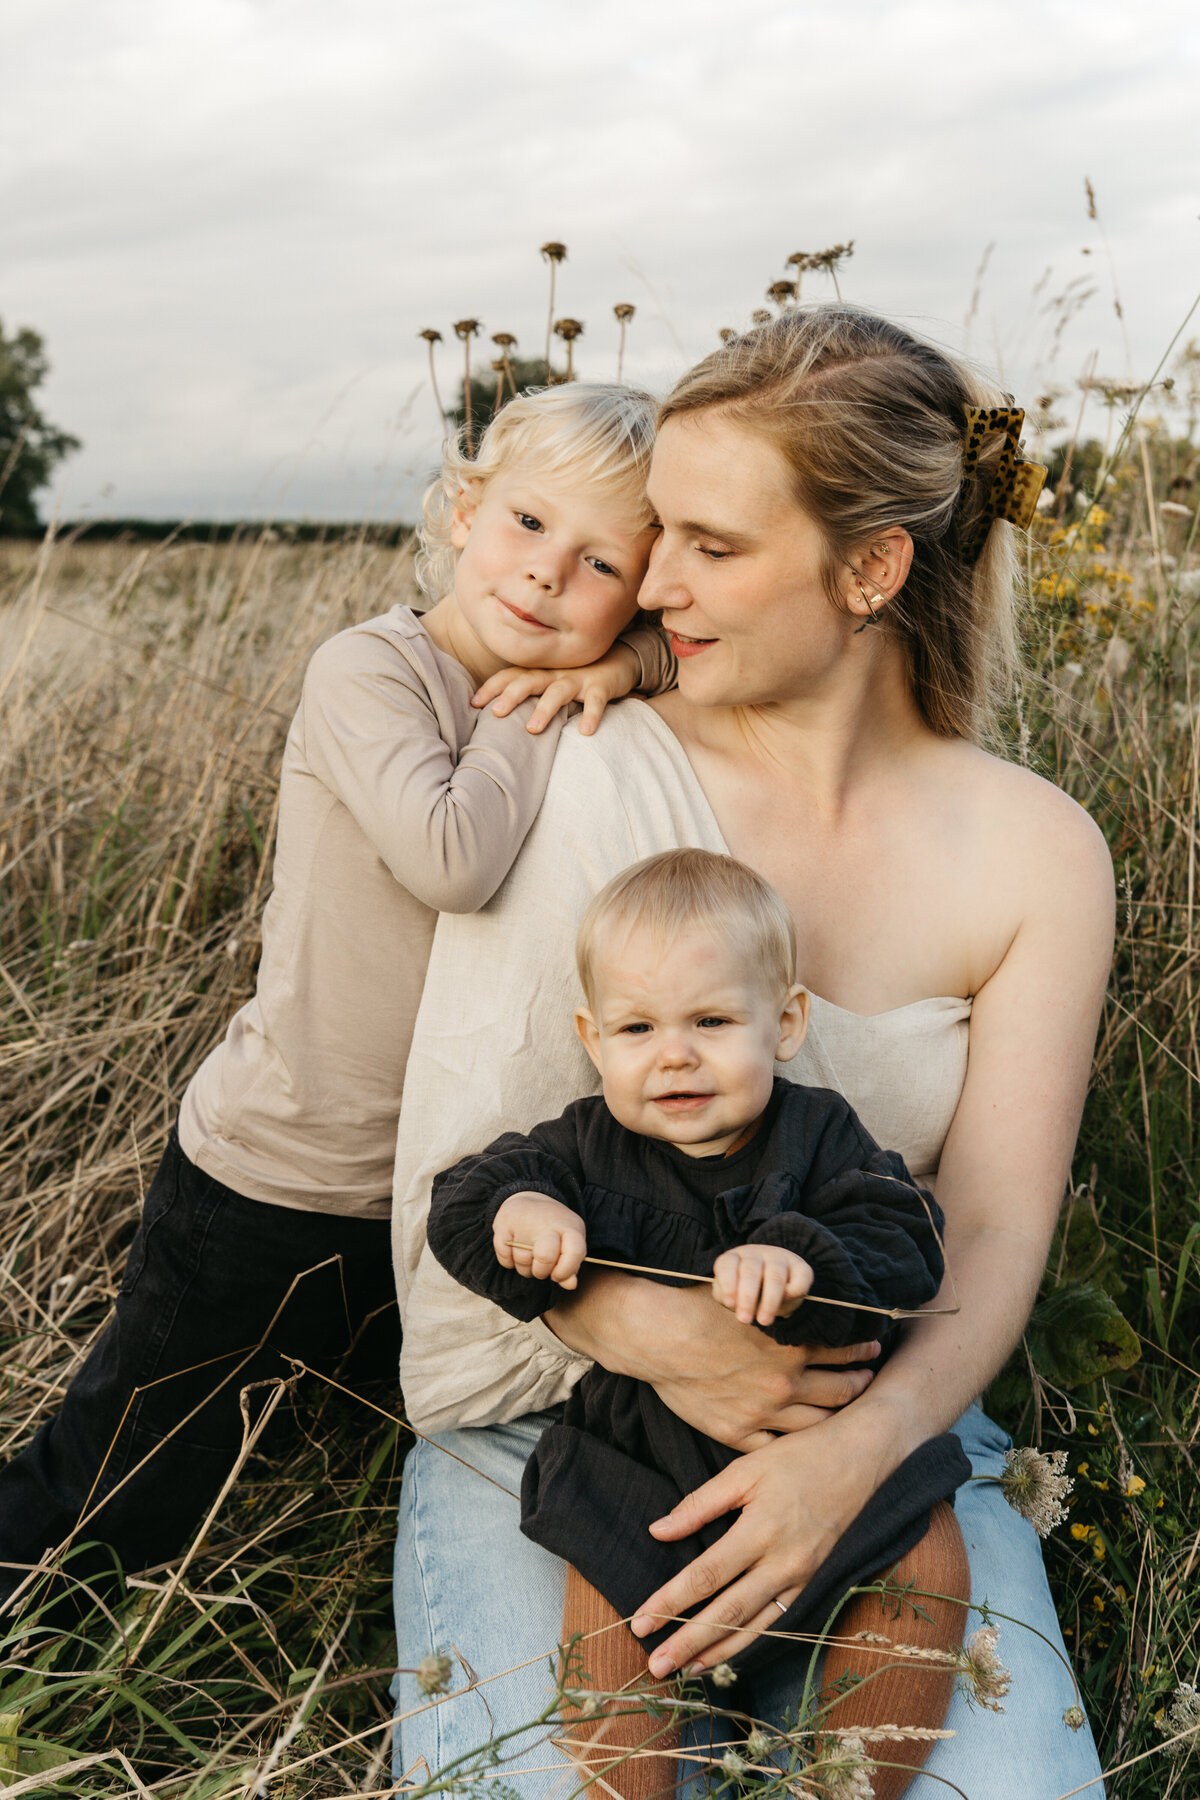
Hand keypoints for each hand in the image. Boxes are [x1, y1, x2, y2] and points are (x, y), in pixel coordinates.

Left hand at [471, 643, 640, 736]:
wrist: (619, 660)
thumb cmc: (577, 676)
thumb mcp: (550, 681)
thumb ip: (530, 692)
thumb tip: (497, 713)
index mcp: (540, 672)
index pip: (511, 676)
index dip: (492, 687)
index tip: (473, 703)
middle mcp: (555, 673)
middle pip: (529, 681)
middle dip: (511, 696)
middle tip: (495, 713)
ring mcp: (578, 679)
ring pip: (558, 692)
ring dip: (545, 709)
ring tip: (533, 729)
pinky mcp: (601, 687)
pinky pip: (595, 701)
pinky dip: (591, 715)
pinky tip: (585, 732)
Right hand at [492, 1193, 587, 1287]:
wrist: (528, 1200)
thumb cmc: (554, 1230)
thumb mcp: (569, 1243)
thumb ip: (571, 1266)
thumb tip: (570, 1285)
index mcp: (570, 1226)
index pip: (574, 1252)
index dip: (565, 1271)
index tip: (557, 1275)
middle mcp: (548, 1221)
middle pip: (545, 1257)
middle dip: (541, 1271)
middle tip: (539, 1267)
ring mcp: (524, 1221)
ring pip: (522, 1260)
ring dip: (524, 1267)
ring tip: (528, 1255)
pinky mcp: (503, 1224)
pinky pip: (505, 1258)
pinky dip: (508, 1261)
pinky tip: (514, 1251)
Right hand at [547, 1275, 878, 1449]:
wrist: (658, 1337)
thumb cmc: (700, 1310)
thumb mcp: (751, 1300)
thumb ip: (785, 1312)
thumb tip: (813, 1306)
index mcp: (790, 1348)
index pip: (844, 1352)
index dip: (863, 1351)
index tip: (872, 1350)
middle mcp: (784, 1384)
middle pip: (841, 1393)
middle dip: (860, 1385)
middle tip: (869, 1381)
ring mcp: (762, 1414)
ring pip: (817, 1425)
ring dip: (836, 1417)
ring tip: (845, 1412)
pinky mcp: (738, 1434)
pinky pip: (778, 1447)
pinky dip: (794, 1443)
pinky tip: (802, 1437)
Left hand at [628, 1407, 898, 1676]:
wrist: (860, 1460)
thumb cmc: (798, 1458)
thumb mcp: (745, 1469)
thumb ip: (700, 1503)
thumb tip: (657, 1531)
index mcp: (761, 1529)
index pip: (706, 1575)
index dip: (671, 1601)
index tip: (640, 1621)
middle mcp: (782, 1561)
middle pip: (728, 1612)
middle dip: (688, 1641)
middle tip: (655, 1666)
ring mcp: (800, 1577)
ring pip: (754, 1626)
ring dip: (717, 1652)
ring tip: (684, 1671)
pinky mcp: (811, 1582)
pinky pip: (777, 1621)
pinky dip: (749, 1641)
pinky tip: (726, 1653)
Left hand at [712, 1244, 812, 1325]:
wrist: (775, 1289)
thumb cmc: (747, 1293)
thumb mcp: (733, 1296)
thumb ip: (730, 1298)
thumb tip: (735, 1303)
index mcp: (735, 1258)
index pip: (727, 1264)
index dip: (727, 1283)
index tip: (730, 1304)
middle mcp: (756, 1254)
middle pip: (751, 1271)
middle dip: (747, 1298)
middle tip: (745, 1319)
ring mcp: (779, 1258)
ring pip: (775, 1276)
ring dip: (769, 1300)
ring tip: (764, 1321)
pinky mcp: (800, 1266)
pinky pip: (801, 1276)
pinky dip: (794, 1290)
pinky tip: (787, 1300)